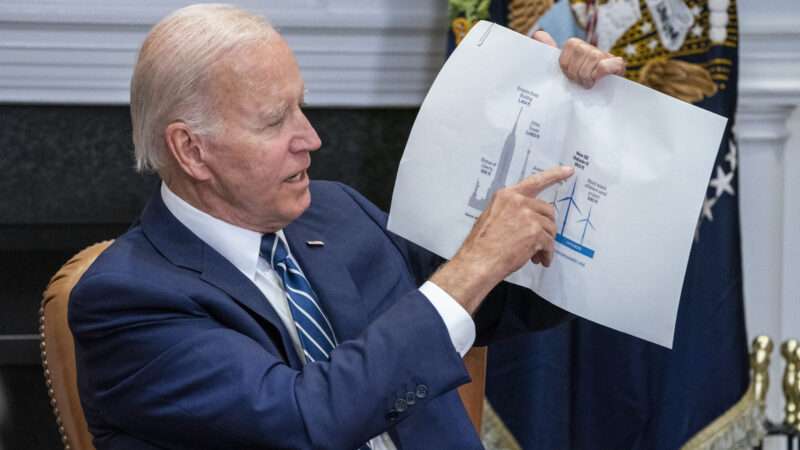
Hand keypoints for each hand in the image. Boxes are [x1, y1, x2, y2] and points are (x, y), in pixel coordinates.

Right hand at [431, 165, 573, 313]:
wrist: (478, 262)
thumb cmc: (481, 245)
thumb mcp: (491, 217)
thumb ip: (510, 211)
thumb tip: (526, 219)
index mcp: (507, 196)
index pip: (535, 181)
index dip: (554, 175)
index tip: (568, 170)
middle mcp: (518, 202)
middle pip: (547, 210)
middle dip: (546, 226)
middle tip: (541, 240)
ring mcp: (528, 216)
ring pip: (550, 228)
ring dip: (545, 243)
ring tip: (536, 254)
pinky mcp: (535, 233)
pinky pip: (549, 243)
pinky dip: (546, 254)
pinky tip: (539, 260)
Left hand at [532, 30, 624, 88]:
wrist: (596, 107)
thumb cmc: (574, 91)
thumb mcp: (559, 75)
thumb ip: (549, 54)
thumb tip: (538, 34)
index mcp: (577, 49)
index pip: (571, 44)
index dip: (565, 62)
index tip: (566, 75)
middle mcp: (592, 49)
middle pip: (580, 48)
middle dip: (574, 71)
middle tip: (576, 82)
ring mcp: (606, 56)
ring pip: (593, 55)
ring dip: (586, 75)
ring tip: (586, 85)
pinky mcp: (617, 65)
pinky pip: (607, 64)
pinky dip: (600, 72)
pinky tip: (597, 82)